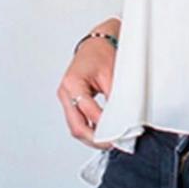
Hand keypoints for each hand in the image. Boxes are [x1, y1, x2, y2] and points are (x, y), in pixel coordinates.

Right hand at [58, 31, 115, 146]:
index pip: (88, 113)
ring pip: (75, 127)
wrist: (97, 43)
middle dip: (95, 139)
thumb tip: (123, 122)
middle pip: (76, 126)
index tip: (118, 136)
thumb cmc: (102, 53)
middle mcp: (65, 92)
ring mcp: (66, 97)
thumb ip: (116, 99)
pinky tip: (102, 133)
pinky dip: (89, 129)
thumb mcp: (113, 75)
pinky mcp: (71, 101)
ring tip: (109, 141)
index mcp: (73, 83)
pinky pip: (77, 121)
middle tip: (113, 144)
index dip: (104, 128)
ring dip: (91, 137)